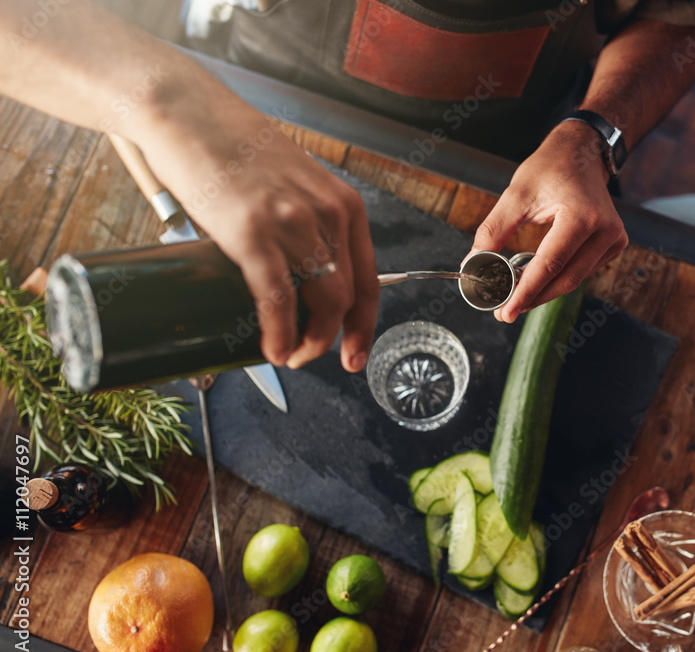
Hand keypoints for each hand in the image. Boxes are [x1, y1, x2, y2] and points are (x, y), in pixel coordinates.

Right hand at [134, 83, 378, 371]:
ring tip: (291, 355)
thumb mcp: (292, 183)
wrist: (185, 112)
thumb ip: (303, 223)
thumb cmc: (233, 148)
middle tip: (312, 357)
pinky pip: (277, 298)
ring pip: (323, 303)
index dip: (365, 324)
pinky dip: (279, 332)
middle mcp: (328, 213)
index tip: (355, 351)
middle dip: (335, 339)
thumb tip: (293, 275)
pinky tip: (274, 350)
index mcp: (343, 204)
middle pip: (348, 297)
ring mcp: (293, 223)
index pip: (369, 278)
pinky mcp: (252, 232)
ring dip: (310, 342)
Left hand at [470, 121, 627, 322]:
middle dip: (533, 298)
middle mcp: (604, 230)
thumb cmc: (551, 167)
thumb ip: (494, 230)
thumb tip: (475, 262)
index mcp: (582, 216)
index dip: (526, 292)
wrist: (581, 153)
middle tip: (505, 311)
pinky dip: (559, 278)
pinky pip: (583, 271)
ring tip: (517, 295)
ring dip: (545, 290)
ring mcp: (613, 239)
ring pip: (575, 279)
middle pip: (565, 279)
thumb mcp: (516, 194)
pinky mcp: (614, 244)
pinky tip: (539, 279)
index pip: (550, 264)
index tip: (505, 311)